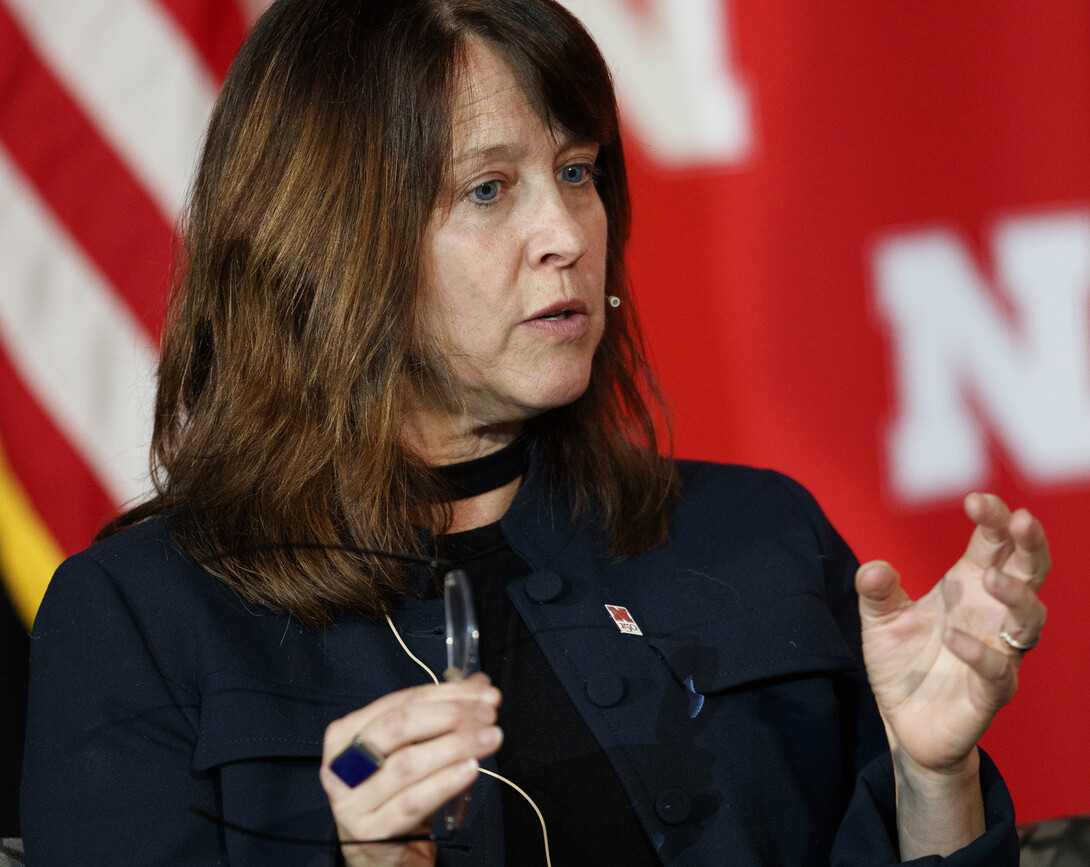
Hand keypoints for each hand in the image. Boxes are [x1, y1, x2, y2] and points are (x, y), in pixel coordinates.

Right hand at [319, 673, 502, 866]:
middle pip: (397, 727)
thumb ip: (440, 715)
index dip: (444, 694)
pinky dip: (444, 782)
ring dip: (455, 745)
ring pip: (407, 763)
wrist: (385, 854)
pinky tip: (471, 769)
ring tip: (490, 738)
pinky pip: (412, 802)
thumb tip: (479, 685)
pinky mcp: (370, 832)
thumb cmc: (397, 794)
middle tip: (488, 713)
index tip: (483, 693)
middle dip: (449, 715)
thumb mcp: (413, 750)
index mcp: (346, 735)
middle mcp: (340, 766)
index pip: (399, 703)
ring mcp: (352, 801)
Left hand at [855, 493, 1047, 774]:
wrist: (904, 724)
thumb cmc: (903, 664)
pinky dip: (979, 653)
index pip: (996, 544)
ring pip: (1029, 621)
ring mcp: (998, 654)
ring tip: (988, 576)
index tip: (976, 499)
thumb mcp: (879, 621)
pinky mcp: (989, 694)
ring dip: (1015, 595)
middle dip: (1030, 544)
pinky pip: (996, 672)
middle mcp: (992, 616)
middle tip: (1021, 519)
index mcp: (969, 588)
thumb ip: (875, 592)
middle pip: (1030, 572)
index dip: (995, 519)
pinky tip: (953, 637)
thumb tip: (874, 568)